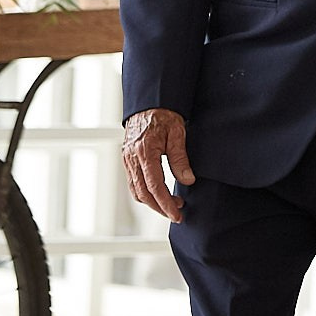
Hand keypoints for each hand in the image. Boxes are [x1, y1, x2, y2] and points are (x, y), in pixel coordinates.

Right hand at [122, 108, 194, 222]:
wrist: (149, 101)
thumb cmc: (164, 114)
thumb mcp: (178, 133)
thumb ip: (180, 159)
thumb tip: (188, 180)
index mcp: (144, 153)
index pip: (155, 187)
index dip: (166, 204)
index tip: (177, 214)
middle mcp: (132, 159)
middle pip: (143, 194)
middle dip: (160, 207)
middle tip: (177, 213)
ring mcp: (127, 160)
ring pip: (136, 191)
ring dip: (153, 202)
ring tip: (172, 204)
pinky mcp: (127, 159)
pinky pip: (134, 182)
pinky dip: (145, 192)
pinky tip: (159, 193)